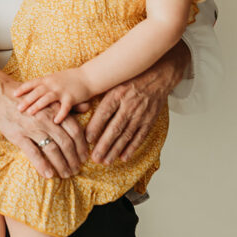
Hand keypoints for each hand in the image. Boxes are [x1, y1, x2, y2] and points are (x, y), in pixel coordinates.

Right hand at [0, 86, 87, 178]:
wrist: (0, 93)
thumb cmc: (27, 97)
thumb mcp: (48, 98)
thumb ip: (68, 105)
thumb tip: (87, 107)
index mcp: (54, 111)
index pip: (75, 131)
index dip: (81, 146)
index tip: (84, 157)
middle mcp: (46, 120)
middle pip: (66, 143)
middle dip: (73, 159)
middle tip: (76, 169)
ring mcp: (32, 128)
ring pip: (52, 150)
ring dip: (61, 164)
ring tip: (66, 174)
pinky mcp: (18, 136)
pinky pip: (33, 153)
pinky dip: (42, 165)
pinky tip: (48, 174)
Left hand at [14, 68, 91, 123]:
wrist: (88, 77)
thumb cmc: (69, 79)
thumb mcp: (54, 79)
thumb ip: (43, 85)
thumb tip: (30, 93)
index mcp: (47, 80)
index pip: (31, 83)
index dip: (22, 89)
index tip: (13, 94)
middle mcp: (52, 84)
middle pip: (37, 92)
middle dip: (27, 100)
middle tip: (17, 108)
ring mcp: (62, 91)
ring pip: (47, 98)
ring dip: (38, 106)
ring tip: (30, 114)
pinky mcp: (71, 98)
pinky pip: (65, 107)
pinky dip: (60, 114)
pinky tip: (55, 121)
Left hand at [86, 41, 188, 163]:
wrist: (158, 75)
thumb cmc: (130, 79)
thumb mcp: (113, 83)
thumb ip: (98, 95)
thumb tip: (78, 107)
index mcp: (117, 94)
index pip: (105, 113)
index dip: (96, 127)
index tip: (87, 139)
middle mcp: (129, 105)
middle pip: (115, 128)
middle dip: (104, 145)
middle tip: (95, 158)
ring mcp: (141, 114)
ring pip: (126, 135)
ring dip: (115, 150)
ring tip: (106, 161)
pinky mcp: (150, 120)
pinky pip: (140, 136)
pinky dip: (132, 148)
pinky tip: (123, 157)